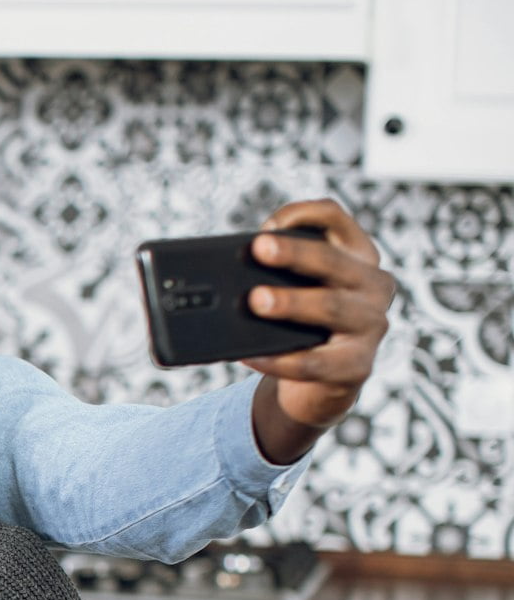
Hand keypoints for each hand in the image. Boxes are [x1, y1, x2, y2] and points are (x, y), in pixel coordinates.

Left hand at [245, 199, 398, 462]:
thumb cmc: (301, 326)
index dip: (303, 214)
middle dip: (295, 253)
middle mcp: (373, 286)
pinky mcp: (357, 367)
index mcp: (357, 257)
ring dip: (292, 302)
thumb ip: (276, 273)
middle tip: (259, 248)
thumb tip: (227, 271)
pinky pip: (314, 362)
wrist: (319, 385)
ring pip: (331, 307)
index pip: (336, 219)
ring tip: (256, 300)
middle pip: (333, 261)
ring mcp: (371, 326)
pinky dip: (279, 360)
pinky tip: (250, 356)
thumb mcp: (295, 290)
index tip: (266, 226)